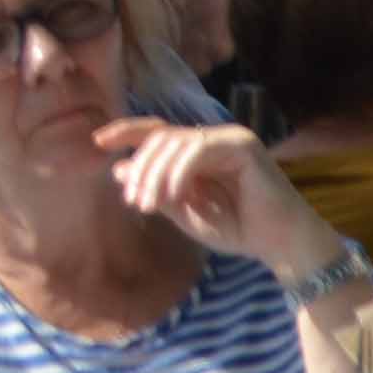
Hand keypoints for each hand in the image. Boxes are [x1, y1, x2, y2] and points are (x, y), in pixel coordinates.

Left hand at [98, 121, 338, 289]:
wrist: (275, 241)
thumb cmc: (235, 228)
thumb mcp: (184, 212)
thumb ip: (156, 190)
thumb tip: (117, 170)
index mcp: (200, 152)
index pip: (159, 132)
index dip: (126, 132)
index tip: (97, 142)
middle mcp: (214, 139)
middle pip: (161, 138)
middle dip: (141, 169)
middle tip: (134, 203)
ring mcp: (230, 139)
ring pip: (175, 142)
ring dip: (155, 174)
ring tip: (149, 206)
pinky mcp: (243, 145)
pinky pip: (198, 150)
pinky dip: (179, 173)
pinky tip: (173, 196)